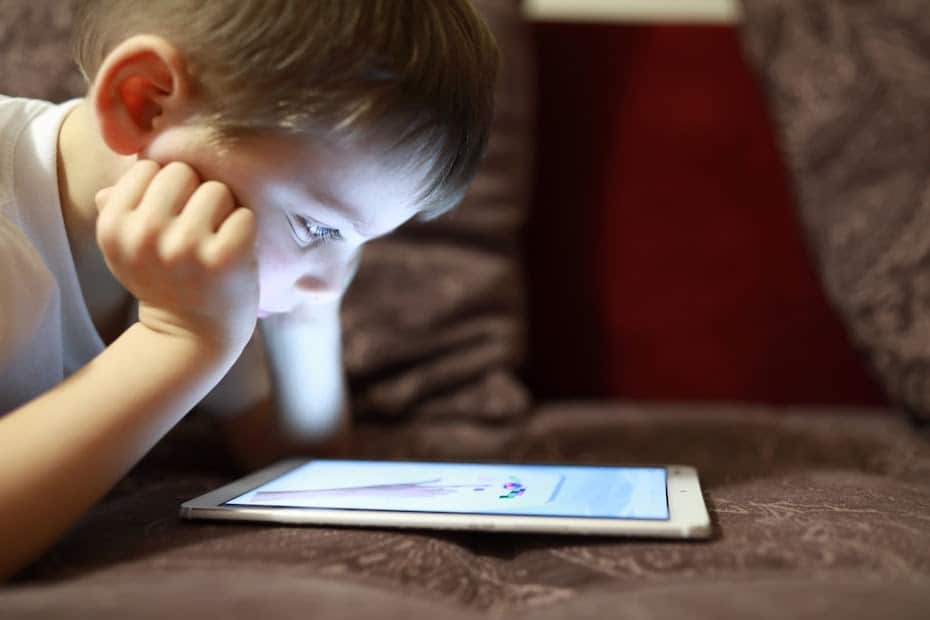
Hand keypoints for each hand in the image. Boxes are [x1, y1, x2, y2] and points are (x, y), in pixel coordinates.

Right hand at [95, 160, 258, 351]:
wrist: (190, 336)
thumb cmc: (163, 279)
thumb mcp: (126, 246)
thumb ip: (121, 201)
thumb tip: (128, 156)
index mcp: (113, 226)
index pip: (149, 167)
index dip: (166, 189)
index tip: (168, 219)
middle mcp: (144, 234)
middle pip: (183, 172)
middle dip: (194, 195)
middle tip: (196, 230)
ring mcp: (185, 247)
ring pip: (216, 189)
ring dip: (223, 211)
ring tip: (214, 241)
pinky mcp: (223, 258)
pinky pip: (244, 215)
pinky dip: (245, 231)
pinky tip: (232, 253)